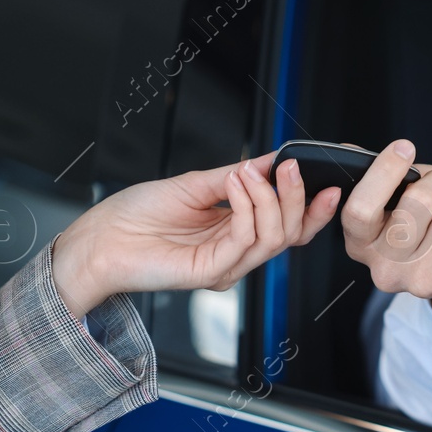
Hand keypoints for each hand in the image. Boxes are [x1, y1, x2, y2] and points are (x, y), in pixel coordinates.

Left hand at [49, 152, 342, 318]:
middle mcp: (235, 253)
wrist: (101, 237)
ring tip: (250, 171)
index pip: (289, 228)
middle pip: (289, 234)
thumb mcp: (197, 183)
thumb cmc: (136, 214)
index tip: (330, 182)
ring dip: (270, 198)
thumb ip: (238, 175)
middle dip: (297, 198)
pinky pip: (245, 241)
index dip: (313, 209)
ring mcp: (225, 266)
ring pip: (273, 238)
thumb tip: (273, 159)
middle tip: (291, 167)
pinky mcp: (209, 273)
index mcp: (235, 234)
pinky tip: (235, 184)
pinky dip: (247, 208)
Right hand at [342, 139, 431, 335]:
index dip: (383, 173)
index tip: (403, 148)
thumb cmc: (430, 232)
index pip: (360, 209)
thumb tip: (359, 149)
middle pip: (419, 199)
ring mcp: (426, 277)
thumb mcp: (396, 208)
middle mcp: (389, 268)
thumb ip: (380, 179)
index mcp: (363, 245)